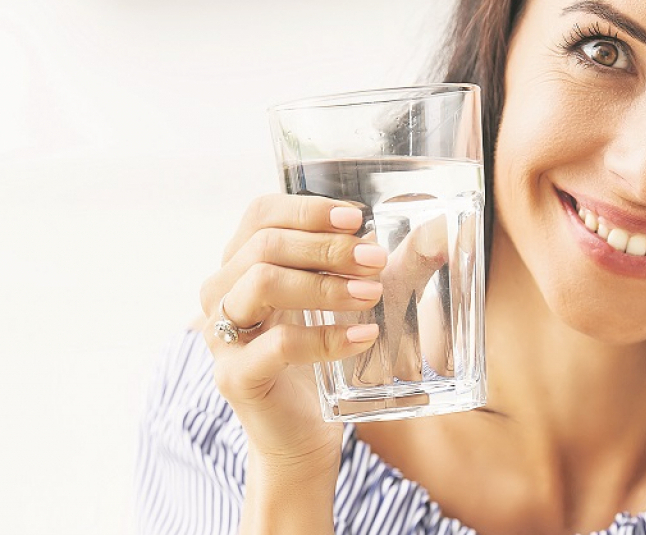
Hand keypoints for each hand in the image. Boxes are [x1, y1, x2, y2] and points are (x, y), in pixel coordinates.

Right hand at [199, 193, 386, 474]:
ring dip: (325, 283)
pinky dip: (325, 337)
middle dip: (327, 246)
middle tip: (376, 260)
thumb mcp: (340, 304)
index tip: (356, 218)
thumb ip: (368, 268)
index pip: (261, 215)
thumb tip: (424, 236)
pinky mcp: (235, 377)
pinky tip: (363, 336)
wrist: (299, 436)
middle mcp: (220, 294)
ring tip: (371, 294)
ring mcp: (222, 337)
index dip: (307, 209)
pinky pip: (278, 344)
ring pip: (263, 283)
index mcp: (239, 266)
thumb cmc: (318, 361)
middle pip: (265, 245)